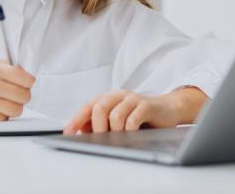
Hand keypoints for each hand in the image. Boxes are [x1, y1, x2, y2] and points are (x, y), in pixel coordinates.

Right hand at [0, 58, 35, 121]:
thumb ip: (6, 65)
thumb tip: (26, 74)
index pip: (27, 79)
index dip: (28, 82)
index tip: (25, 83)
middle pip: (25, 96)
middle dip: (22, 95)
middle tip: (14, 94)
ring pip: (17, 110)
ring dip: (13, 107)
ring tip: (4, 102)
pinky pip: (5, 119)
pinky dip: (2, 115)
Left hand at [63, 89, 186, 134]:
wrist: (166, 110)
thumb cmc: (138, 116)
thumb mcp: (117, 119)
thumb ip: (99, 123)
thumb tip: (82, 131)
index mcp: (108, 98)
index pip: (88, 107)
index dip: (76, 120)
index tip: (68, 133)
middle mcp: (119, 95)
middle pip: (99, 107)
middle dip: (97, 127)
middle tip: (100, 139)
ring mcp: (133, 99)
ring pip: (115, 114)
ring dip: (114, 131)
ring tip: (119, 138)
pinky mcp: (147, 105)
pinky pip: (133, 118)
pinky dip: (129, 130)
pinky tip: (131, 134)